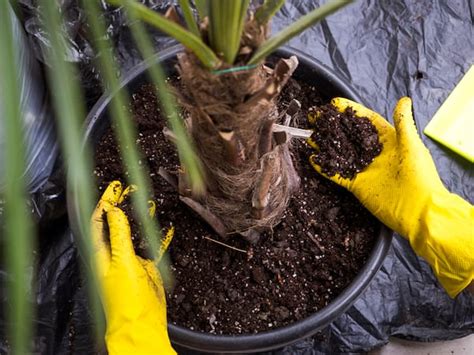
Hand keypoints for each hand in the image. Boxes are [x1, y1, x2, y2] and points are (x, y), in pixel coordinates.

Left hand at [91, 181, 175, 353]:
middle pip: (117, 223)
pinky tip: (169, 227)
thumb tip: (113, 209)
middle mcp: (115, 254)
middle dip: (123, 205)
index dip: (105, 202)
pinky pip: (155, 247)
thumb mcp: (121, 261)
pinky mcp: (147, 268)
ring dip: (142, 217)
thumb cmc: (126, 298)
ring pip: (136, 232)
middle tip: (133, 188)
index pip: (100, 221)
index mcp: (102, 252)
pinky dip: (162, 237)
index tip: (115, 187)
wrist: (142, 324)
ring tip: (149, 201)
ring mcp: (131, 260)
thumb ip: (119, 234)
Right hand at [309, 97, 472, 297]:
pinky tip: (313, 158)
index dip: (351, 111)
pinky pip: (337, 174)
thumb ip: (404, 123)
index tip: (334, 104)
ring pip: (340, 153)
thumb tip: (404, 99)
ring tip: (310, 135)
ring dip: (325, 144)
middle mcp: (374, 153)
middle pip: (349, 135)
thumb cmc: (420, 177)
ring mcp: (364, 169)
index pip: (366, 121)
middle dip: (332, 125)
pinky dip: (325, 167)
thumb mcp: (412, 146)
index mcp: (389, 140)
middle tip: (316, 117)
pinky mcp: (357, 185)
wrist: (419, 211)